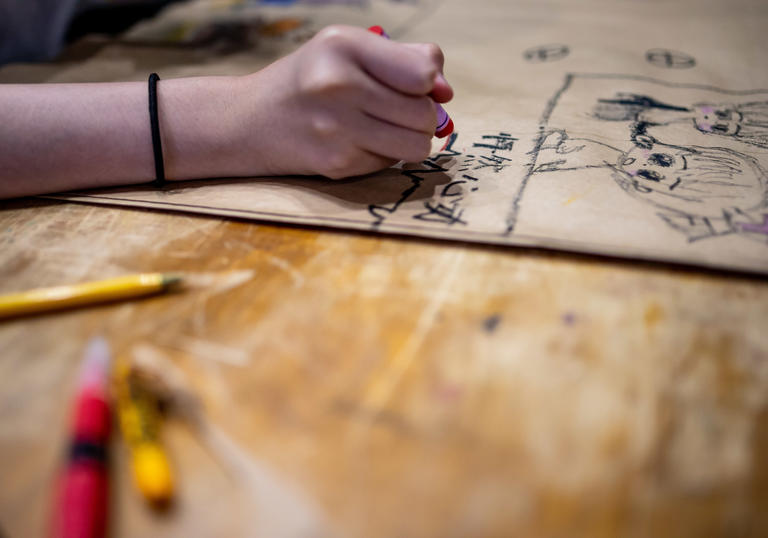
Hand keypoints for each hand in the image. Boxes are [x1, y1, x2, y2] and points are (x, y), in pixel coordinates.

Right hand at [230, 25, 453, 178]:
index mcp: (343, 48)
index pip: (422, 74)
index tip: (414, 85)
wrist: (252, 121)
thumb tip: (447, 94)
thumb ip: (405, 60)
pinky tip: (356, 141)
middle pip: (424, 114)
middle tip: (395, 108)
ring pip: (416, 145)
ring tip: (383, 126)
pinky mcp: (337, 165)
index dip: (428, 83)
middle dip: (420, 115)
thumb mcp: (348, 48)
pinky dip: (383, 154)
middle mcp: (338, 88)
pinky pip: (390, 164)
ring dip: (409, 138)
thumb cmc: (311, 78)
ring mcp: (337, 131)